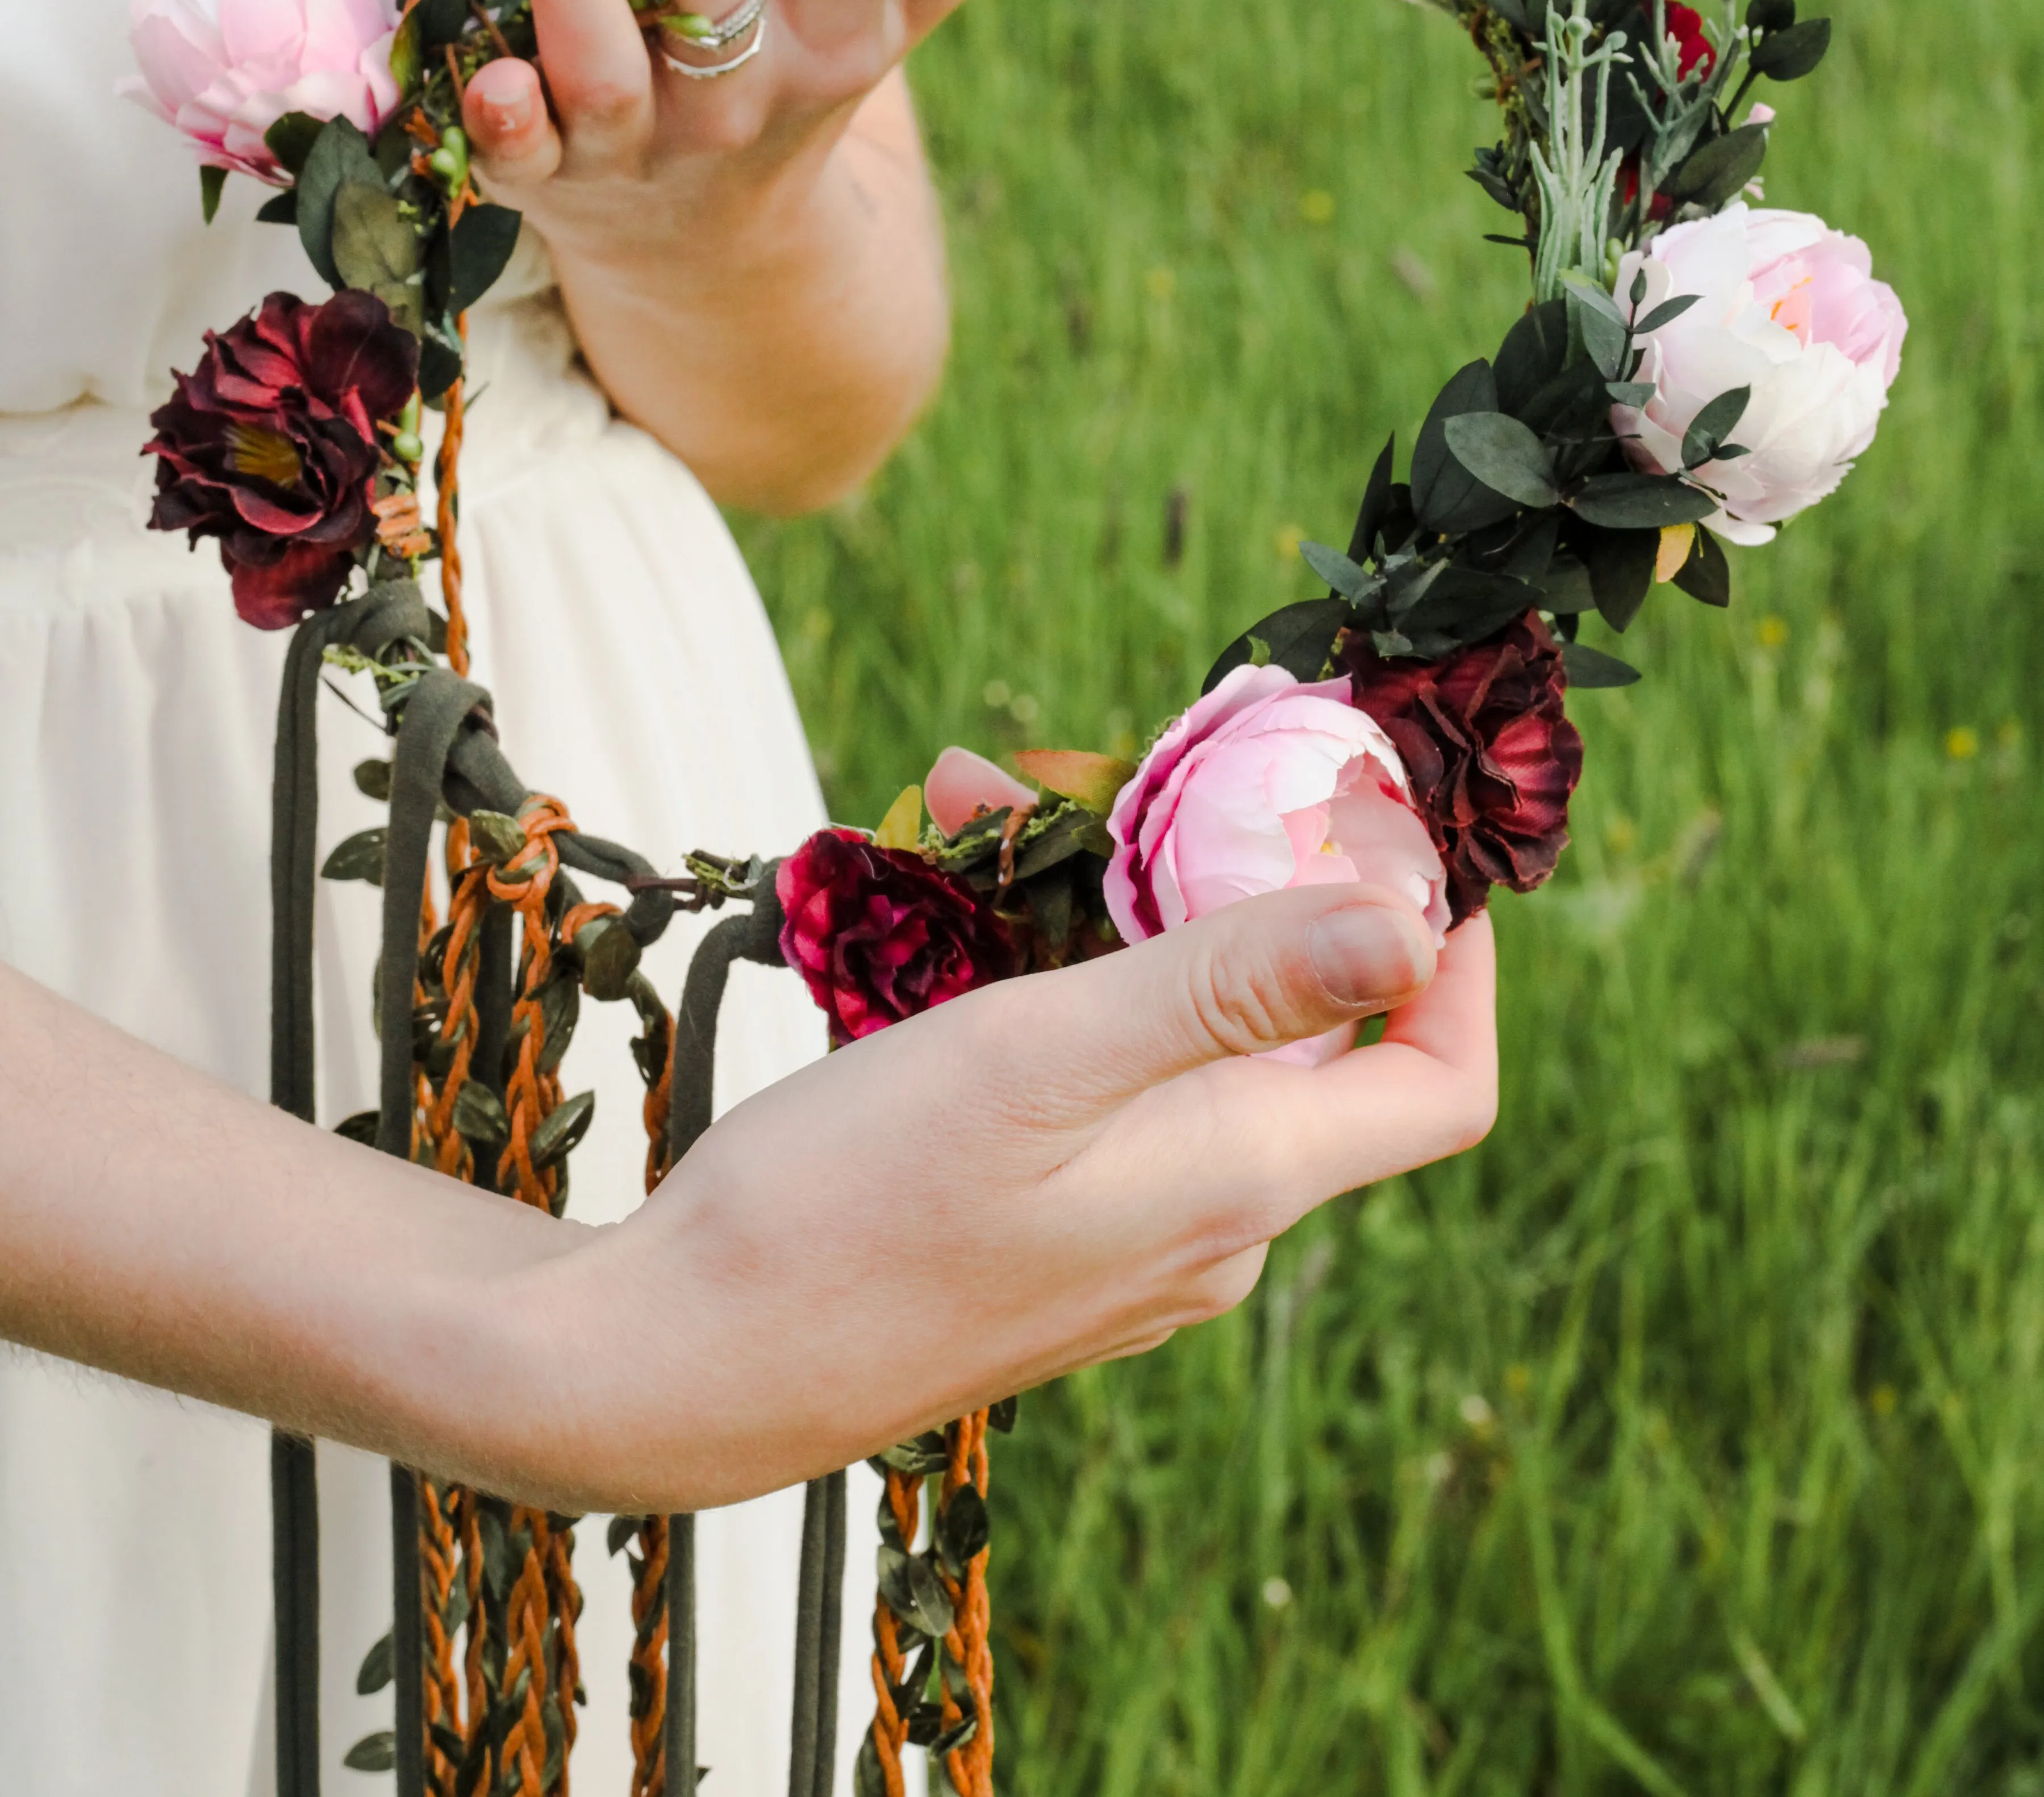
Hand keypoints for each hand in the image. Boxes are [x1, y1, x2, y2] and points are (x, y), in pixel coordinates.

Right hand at [0, 889, 1490, 1515]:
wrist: (667, 1368)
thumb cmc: (845, 1211)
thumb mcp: (1041, 1060)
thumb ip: (1233, 987)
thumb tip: (1414, 923)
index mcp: (1236, 1180)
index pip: (1437, 1080)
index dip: (1452, 953)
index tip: (1392, 826)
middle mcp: (1206, 1222)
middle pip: (1285, 1018)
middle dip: (1211, 867)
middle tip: (1112, 758)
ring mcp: (1118, 1236)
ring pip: (1163, 1027)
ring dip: (1092, 897)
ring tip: (965, 792)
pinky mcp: (1032, 1230)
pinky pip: (1080, 1071)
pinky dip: (1031, 967)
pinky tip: (926, 883)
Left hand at [456, 0, 1047, 502]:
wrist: (719, 260)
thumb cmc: (802, 77)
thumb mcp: (899, 5)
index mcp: (843, 22)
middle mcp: (750, 84)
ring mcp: (646, 140)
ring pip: (607, 49)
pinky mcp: (549, 181)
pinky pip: (518, 153)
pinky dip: (501, 114)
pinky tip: (478, 62)